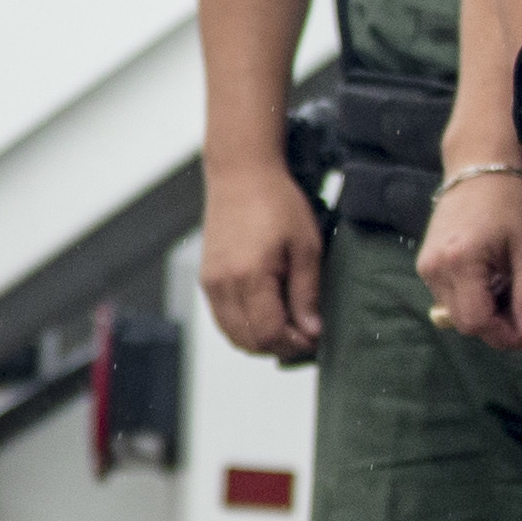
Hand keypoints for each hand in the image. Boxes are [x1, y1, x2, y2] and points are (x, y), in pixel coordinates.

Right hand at [201, 157, 326, 360]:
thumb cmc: (275, 202)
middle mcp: (222, 284)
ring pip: (233, 335)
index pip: (269, 334)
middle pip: (249, 342)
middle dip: (280, 346)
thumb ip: (307, 293)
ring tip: (288, 324)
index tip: (315, 337)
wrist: (241, 174)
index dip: (295, 344)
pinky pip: (223, 319)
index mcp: (249, 276)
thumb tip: (311, 331)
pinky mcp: (206, 279)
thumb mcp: (306, 247)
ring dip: (261, 339)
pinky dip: (245, 326)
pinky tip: (268, 311)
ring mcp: (210, 283)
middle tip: (305, 333)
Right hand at [418, 165, 521, 350]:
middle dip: (497, 327)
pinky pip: (448, 297)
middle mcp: (435, 268)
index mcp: (461, 262)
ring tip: (509, 290)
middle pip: (464, 322)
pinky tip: (491, 280)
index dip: (504, 336)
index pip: (476, 322)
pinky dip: (472, 298)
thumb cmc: (510, 201)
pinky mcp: (426, 263)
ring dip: (485, 313)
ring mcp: (426, 266)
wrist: (479, 166)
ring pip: (455, 313)